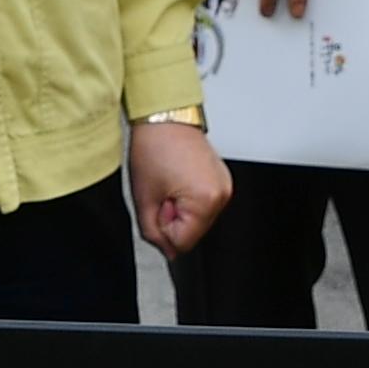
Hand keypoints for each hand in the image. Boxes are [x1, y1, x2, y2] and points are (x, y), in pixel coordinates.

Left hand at [129, 118, 231, 256]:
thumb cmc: (154, 147)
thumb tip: (167, 250)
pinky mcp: (221, 177)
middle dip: (173, 218)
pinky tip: (179, 177)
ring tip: (170, 181)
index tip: (158, 204)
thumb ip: (153, 232)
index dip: (163, 227)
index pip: (183, 242)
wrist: (164, 116)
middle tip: (162, 191)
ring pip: (199, 218)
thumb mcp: (144, 197)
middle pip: (194, 231)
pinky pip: (204, 202)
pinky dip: (189, 196)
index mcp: (206, 200)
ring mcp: (224, 185)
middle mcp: (221, 193)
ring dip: (181, 207)